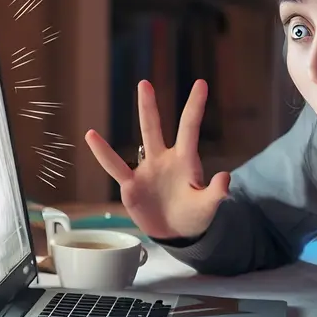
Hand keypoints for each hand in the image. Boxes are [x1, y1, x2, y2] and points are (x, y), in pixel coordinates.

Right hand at [85, 79, 229, 239]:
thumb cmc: (194, 216)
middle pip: (155, 128)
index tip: (200, 83)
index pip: (189, 128)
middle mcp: (164, 159)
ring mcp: (146, 170)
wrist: (175, 233)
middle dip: (149, 106)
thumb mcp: (207, 207)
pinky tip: (91, 136)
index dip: (194, 106)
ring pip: (139, 139)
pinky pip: (114, 166)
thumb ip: (215, 193)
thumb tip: (226, 178)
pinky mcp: (131, 184)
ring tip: (119, 106)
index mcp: (185, 162)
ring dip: (135, 120)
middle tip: (145, 83)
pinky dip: (103, 153)